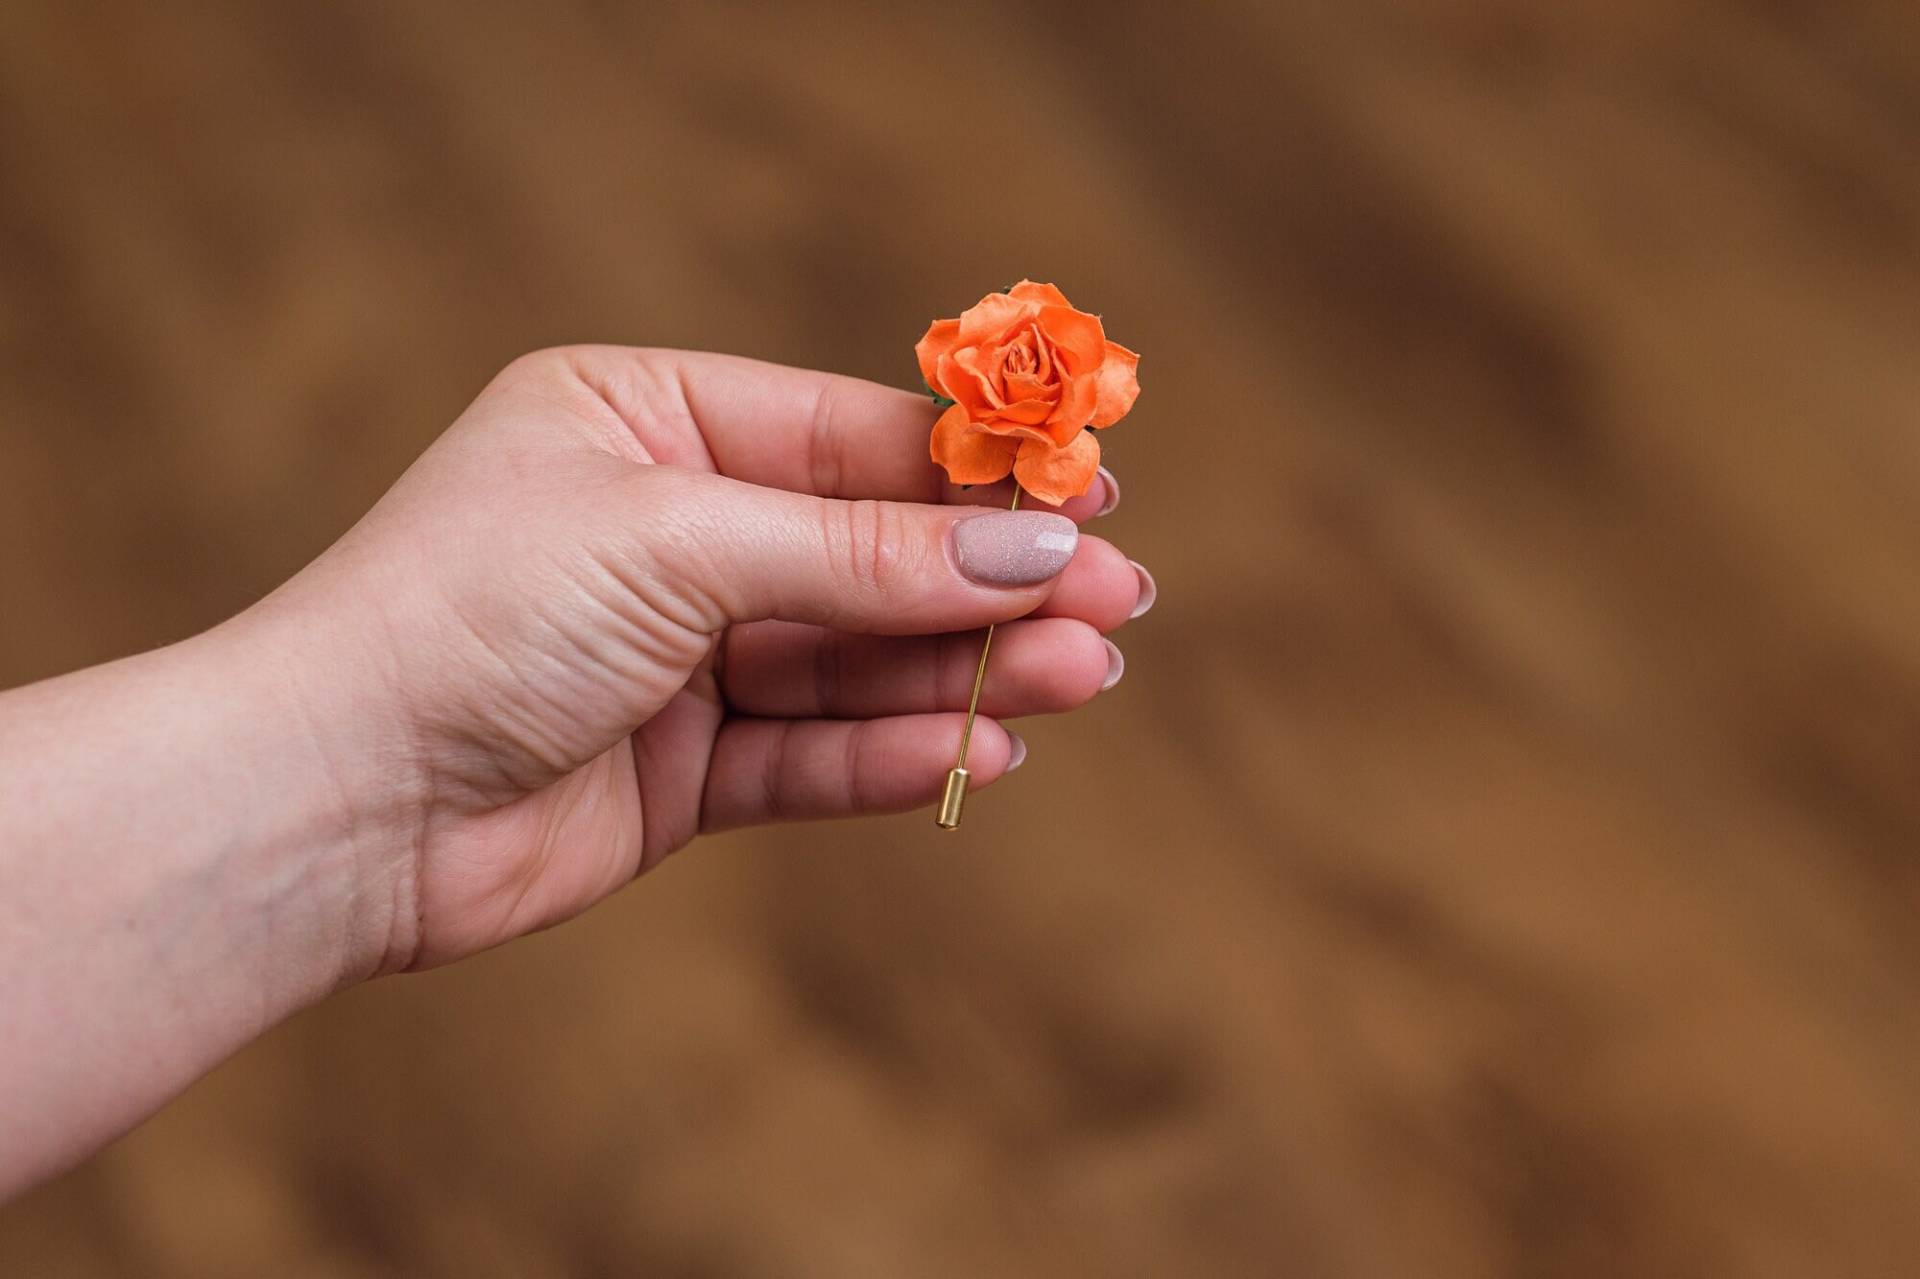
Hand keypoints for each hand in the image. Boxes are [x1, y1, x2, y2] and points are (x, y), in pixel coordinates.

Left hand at [254, 348, 1148, 971]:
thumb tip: (1029, 552)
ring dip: (965, 669)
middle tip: (1121, 603)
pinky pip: (809, 754)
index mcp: (646, 420)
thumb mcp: (678, 543)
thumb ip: (860, 555)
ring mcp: (677, 656)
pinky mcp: (680, 770)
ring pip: (854, 658)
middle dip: (990, 579)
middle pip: (869, 552)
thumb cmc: (469, 615)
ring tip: (1082, 678)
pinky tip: (983, 748)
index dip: (974, 473)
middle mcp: (668, 530)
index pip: (849, 437)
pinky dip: (894, 754)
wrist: (330, 802)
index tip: (1092, 493)